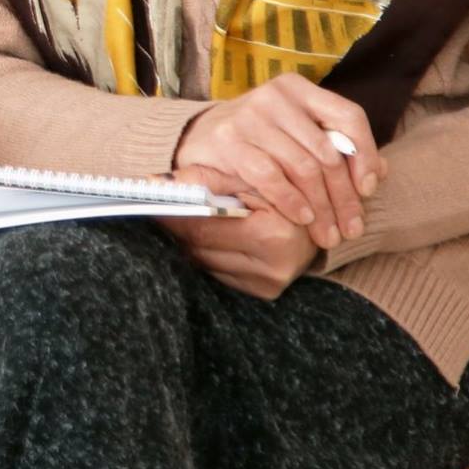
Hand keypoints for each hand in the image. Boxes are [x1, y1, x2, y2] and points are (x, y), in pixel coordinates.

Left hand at [160, 164, 319, 298]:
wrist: (319, 215)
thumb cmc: (279, 188)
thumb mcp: (245, 176)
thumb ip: (203, 178)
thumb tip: (155, 182)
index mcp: (272, 235)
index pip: (201, 228)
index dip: (173, 213)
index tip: (150, 201)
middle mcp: (273, 267)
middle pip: (199, 248)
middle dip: (177, 226)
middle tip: (157, 207)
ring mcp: (269, 283)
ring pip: (204, 262)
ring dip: (189, 241)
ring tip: (185, 218)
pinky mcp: (265, 291)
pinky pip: (218, 272)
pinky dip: (208, 254)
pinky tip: (209, 236)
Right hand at [174, 73, 385, 252]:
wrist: (197, 138)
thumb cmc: (258, 140)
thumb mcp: (296, 133)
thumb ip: (336, 148)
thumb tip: (380, 173)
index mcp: (297, 89)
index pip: (348, 116)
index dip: (365, 155)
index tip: (368, 189)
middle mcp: (274, 96)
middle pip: (327, 152)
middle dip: (344, 198)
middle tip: (351, 230)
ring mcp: (249, 116)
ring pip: (303, 168)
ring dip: (321, 208)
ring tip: (328, 235)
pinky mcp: (228, 140)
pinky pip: (271, 176)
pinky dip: (291, 201)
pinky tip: (301, 219)